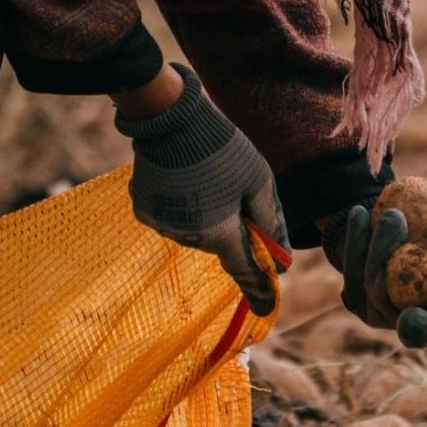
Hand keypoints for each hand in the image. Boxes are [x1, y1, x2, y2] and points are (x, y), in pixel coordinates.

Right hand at [115, 63, 291, 315]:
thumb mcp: (258, 180)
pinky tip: (182, 176)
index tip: (266, 308)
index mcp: (220, 233)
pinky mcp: (144, 210)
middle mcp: (189, 238)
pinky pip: (171, 215)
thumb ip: (270, 221)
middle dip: (231, 226)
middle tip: (234, 189)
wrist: (170, 119)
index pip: (245, 271)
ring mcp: (162, 225)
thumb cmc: (222, 148)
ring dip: (205, 213)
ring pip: (195, 229)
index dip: (259, 288)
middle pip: (220, 243)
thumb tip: (282, 259)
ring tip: (204, 175)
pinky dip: (181, 203)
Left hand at [322, 187, 426, 347]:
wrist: (387, 232)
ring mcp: (387, 318)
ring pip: (378, 291)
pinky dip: (358, 241)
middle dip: (418, 302)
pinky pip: (354, 275)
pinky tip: (360, 212)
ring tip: (393, 212)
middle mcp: (426, 320)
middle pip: (419, 324)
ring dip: (383, 250)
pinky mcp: (358, 303)